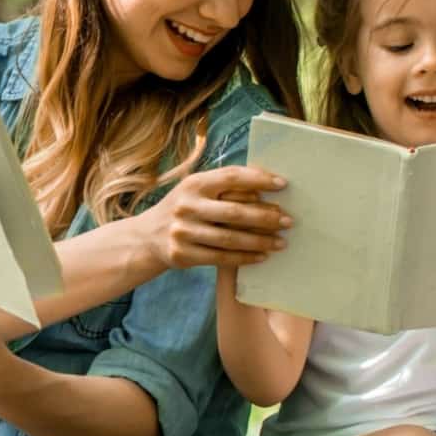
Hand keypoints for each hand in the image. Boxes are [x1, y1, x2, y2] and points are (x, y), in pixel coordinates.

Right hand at [141, 165, 291, 270]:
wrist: (147, 237)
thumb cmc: (184, 209)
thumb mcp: (196, 191)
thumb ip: (224, 187)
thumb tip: (267, 189)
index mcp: (193, 184)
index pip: (231, 177)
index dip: (258, 179)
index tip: (282, 184)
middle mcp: (187, 206)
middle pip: (235, 212)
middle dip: (266, 217)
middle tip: (288, 221)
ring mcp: (183, 232)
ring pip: (231, 239)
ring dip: (260, 241)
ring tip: (281, 242)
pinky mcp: (183, 254)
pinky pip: (222, 258)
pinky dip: (245, 258)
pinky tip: (262, 256)